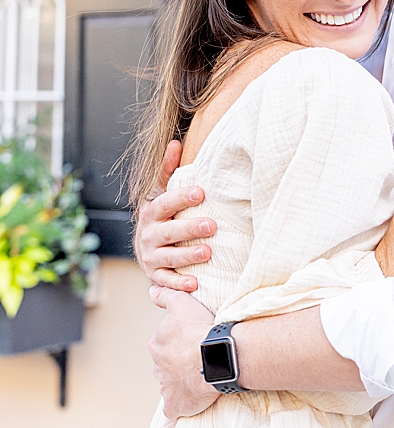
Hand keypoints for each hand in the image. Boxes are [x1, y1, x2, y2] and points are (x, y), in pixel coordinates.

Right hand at [133, 138, 215, 292]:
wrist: (148, 248)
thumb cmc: (163, 216)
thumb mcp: (162, 193)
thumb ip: (168, 171)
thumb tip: (175, 143)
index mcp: (152, 212)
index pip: (164, 203)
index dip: (180, 198)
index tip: (200, 192)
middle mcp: (149, 234)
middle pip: (167, 231)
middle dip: (188, 228)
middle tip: (211, 225)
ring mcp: (151, 256)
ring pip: (168, 257)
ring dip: (187, 256)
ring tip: (208, 252)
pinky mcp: (156, 276)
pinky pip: (166, 281)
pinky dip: (179, 283)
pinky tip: (195, 284)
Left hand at [147, 287, 219, 418]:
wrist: (215, 356)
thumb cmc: (200, 330)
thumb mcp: (182, 304)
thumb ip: (166, 296)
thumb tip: (152, 290)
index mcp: (157, 344)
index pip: (165, 343)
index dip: (181, 342)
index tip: (196, 341)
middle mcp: (157, 366)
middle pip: (167, 364)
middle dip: (180, 363)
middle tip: (201, 359)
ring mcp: (166, 386)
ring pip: (171, 384)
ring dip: (183, 382)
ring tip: (203, 377)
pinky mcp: (175, 403)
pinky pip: (174, 407)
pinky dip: (181, 405)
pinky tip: (191, 402)